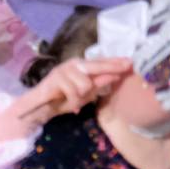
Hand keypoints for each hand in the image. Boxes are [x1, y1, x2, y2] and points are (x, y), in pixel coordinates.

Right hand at [4, 57, 133, 130]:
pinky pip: (74, 91)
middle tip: (127, 66)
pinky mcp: (56, 78)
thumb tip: (114, 77)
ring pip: (86, 84)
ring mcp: (64, 69)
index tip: (130, 62)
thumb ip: (98, 85)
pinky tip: (70, 104)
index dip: (115, 62)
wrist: (39, 106)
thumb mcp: (85, 94)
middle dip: (112, 67)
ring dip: (82, 97)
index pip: (101, 62)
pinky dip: (73, 101)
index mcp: (81, 67)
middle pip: (97, 65)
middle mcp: (73, 64)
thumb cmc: (62, 99)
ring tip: (74, 102)